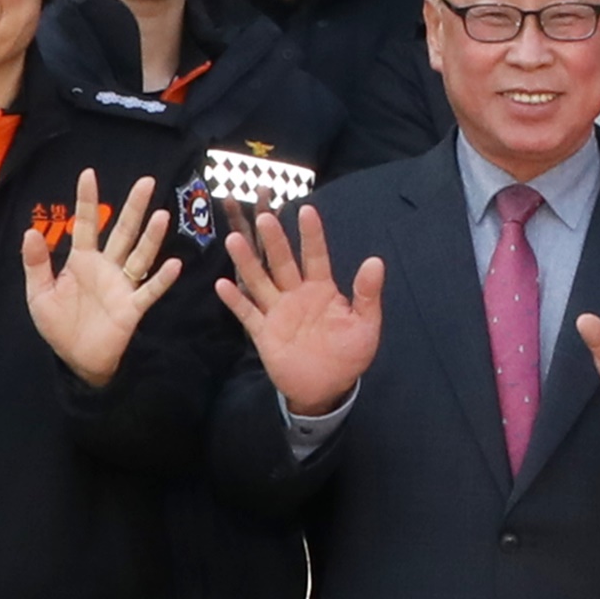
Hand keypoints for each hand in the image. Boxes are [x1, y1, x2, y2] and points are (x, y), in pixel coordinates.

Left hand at [23, 169, 187, 388]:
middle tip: (146, 181)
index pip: (87, 224)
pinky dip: (161, 279)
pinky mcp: (132, 308)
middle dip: (133, 208)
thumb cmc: (59, 325)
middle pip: (123, 232)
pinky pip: (149, 291)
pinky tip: (174, 264)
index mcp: (82, 261)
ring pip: (139, 255)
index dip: (87, 200)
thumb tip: (30, 231)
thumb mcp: (38, 293)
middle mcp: (106, 267)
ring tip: (161, 215)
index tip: (89, 174)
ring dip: (151, 237)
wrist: (76, 359)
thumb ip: (36, 264)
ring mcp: (122, 286)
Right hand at [216, 203, 389, 414]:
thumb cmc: (349, 355)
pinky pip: (248, 313)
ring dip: (248, 262)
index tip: (306, 210)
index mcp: (322, 289)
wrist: (327, 388)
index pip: (316, 256)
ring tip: (234, 240)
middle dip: (275, 241)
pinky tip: (223, 284)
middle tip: (265, 217)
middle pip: (283, 263)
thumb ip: (367, 294)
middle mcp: (296, 294)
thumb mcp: (366, 325)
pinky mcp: (264, 332)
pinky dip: (235, 300)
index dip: (312, 234)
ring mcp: (278, 312)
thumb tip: (375, 261)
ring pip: (260, 281)